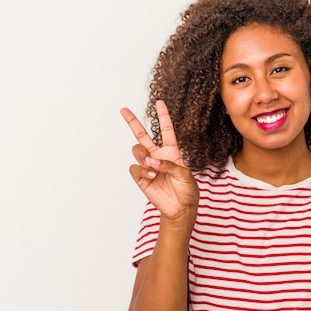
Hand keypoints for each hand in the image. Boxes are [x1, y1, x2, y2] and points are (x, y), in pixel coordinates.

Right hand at [120, 100, 198, 219]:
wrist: (181, 208)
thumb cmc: (187, 191)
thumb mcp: (185, 174)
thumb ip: (169, 164)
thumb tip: (150, 162)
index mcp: (171, 152)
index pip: (166, 130)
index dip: (164, 116)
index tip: (160, 102)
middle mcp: (158, 157)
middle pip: (142, 135)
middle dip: (132, 122)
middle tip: (124, 110)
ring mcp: (148, 167)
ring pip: (137, 151)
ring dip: (144, 157)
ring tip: (153, 168)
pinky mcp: (141, 178)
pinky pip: (135, 168)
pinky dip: (142, 171)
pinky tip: (151, 177)